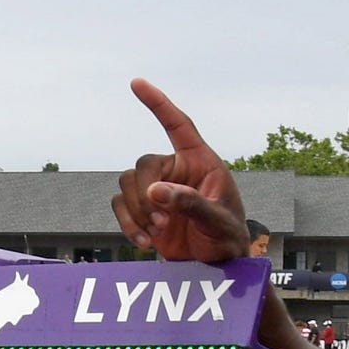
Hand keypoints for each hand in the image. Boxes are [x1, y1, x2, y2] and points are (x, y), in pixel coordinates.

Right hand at [113, 79, 251, 262]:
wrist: (216, 265)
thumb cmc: (228, 238)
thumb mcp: (219, 221)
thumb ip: (191, 204)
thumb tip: (155, 191)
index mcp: (200, 162)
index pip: (178, 125)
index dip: (158, 104)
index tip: (136, 84)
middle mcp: (176, 169)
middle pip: (144, 164)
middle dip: (145, 195)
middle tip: (161, 223)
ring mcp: (157, 189)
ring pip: (127, 184)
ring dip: (137, 212)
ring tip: (156, 235)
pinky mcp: (143, 210)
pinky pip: (120, 206)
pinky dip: (129, 225)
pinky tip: (146, 243)